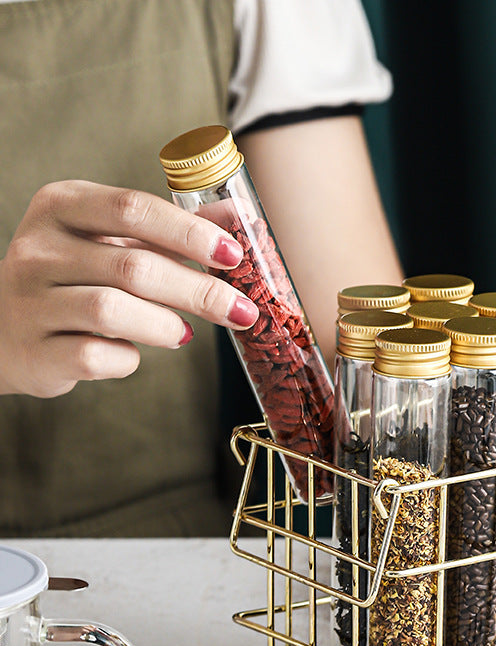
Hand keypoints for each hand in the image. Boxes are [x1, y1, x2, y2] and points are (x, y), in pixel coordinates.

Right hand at [0, 180, 259, 397]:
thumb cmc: (74, 279)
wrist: (2, 330)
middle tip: (241, 310)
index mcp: (62, 206)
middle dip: (197, 291)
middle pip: (133, 266)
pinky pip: (95, 356)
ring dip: (165, 325)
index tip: (233, 255)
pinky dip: (128, 358)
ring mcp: (31, 302)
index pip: (132, 208)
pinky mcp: (35, 352)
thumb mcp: (109, 240)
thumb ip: (167, 231)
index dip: (189, 233)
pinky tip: (134, 352)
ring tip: (184, 333)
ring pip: (112, 310)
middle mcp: (39, 249)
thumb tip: (235, 220)